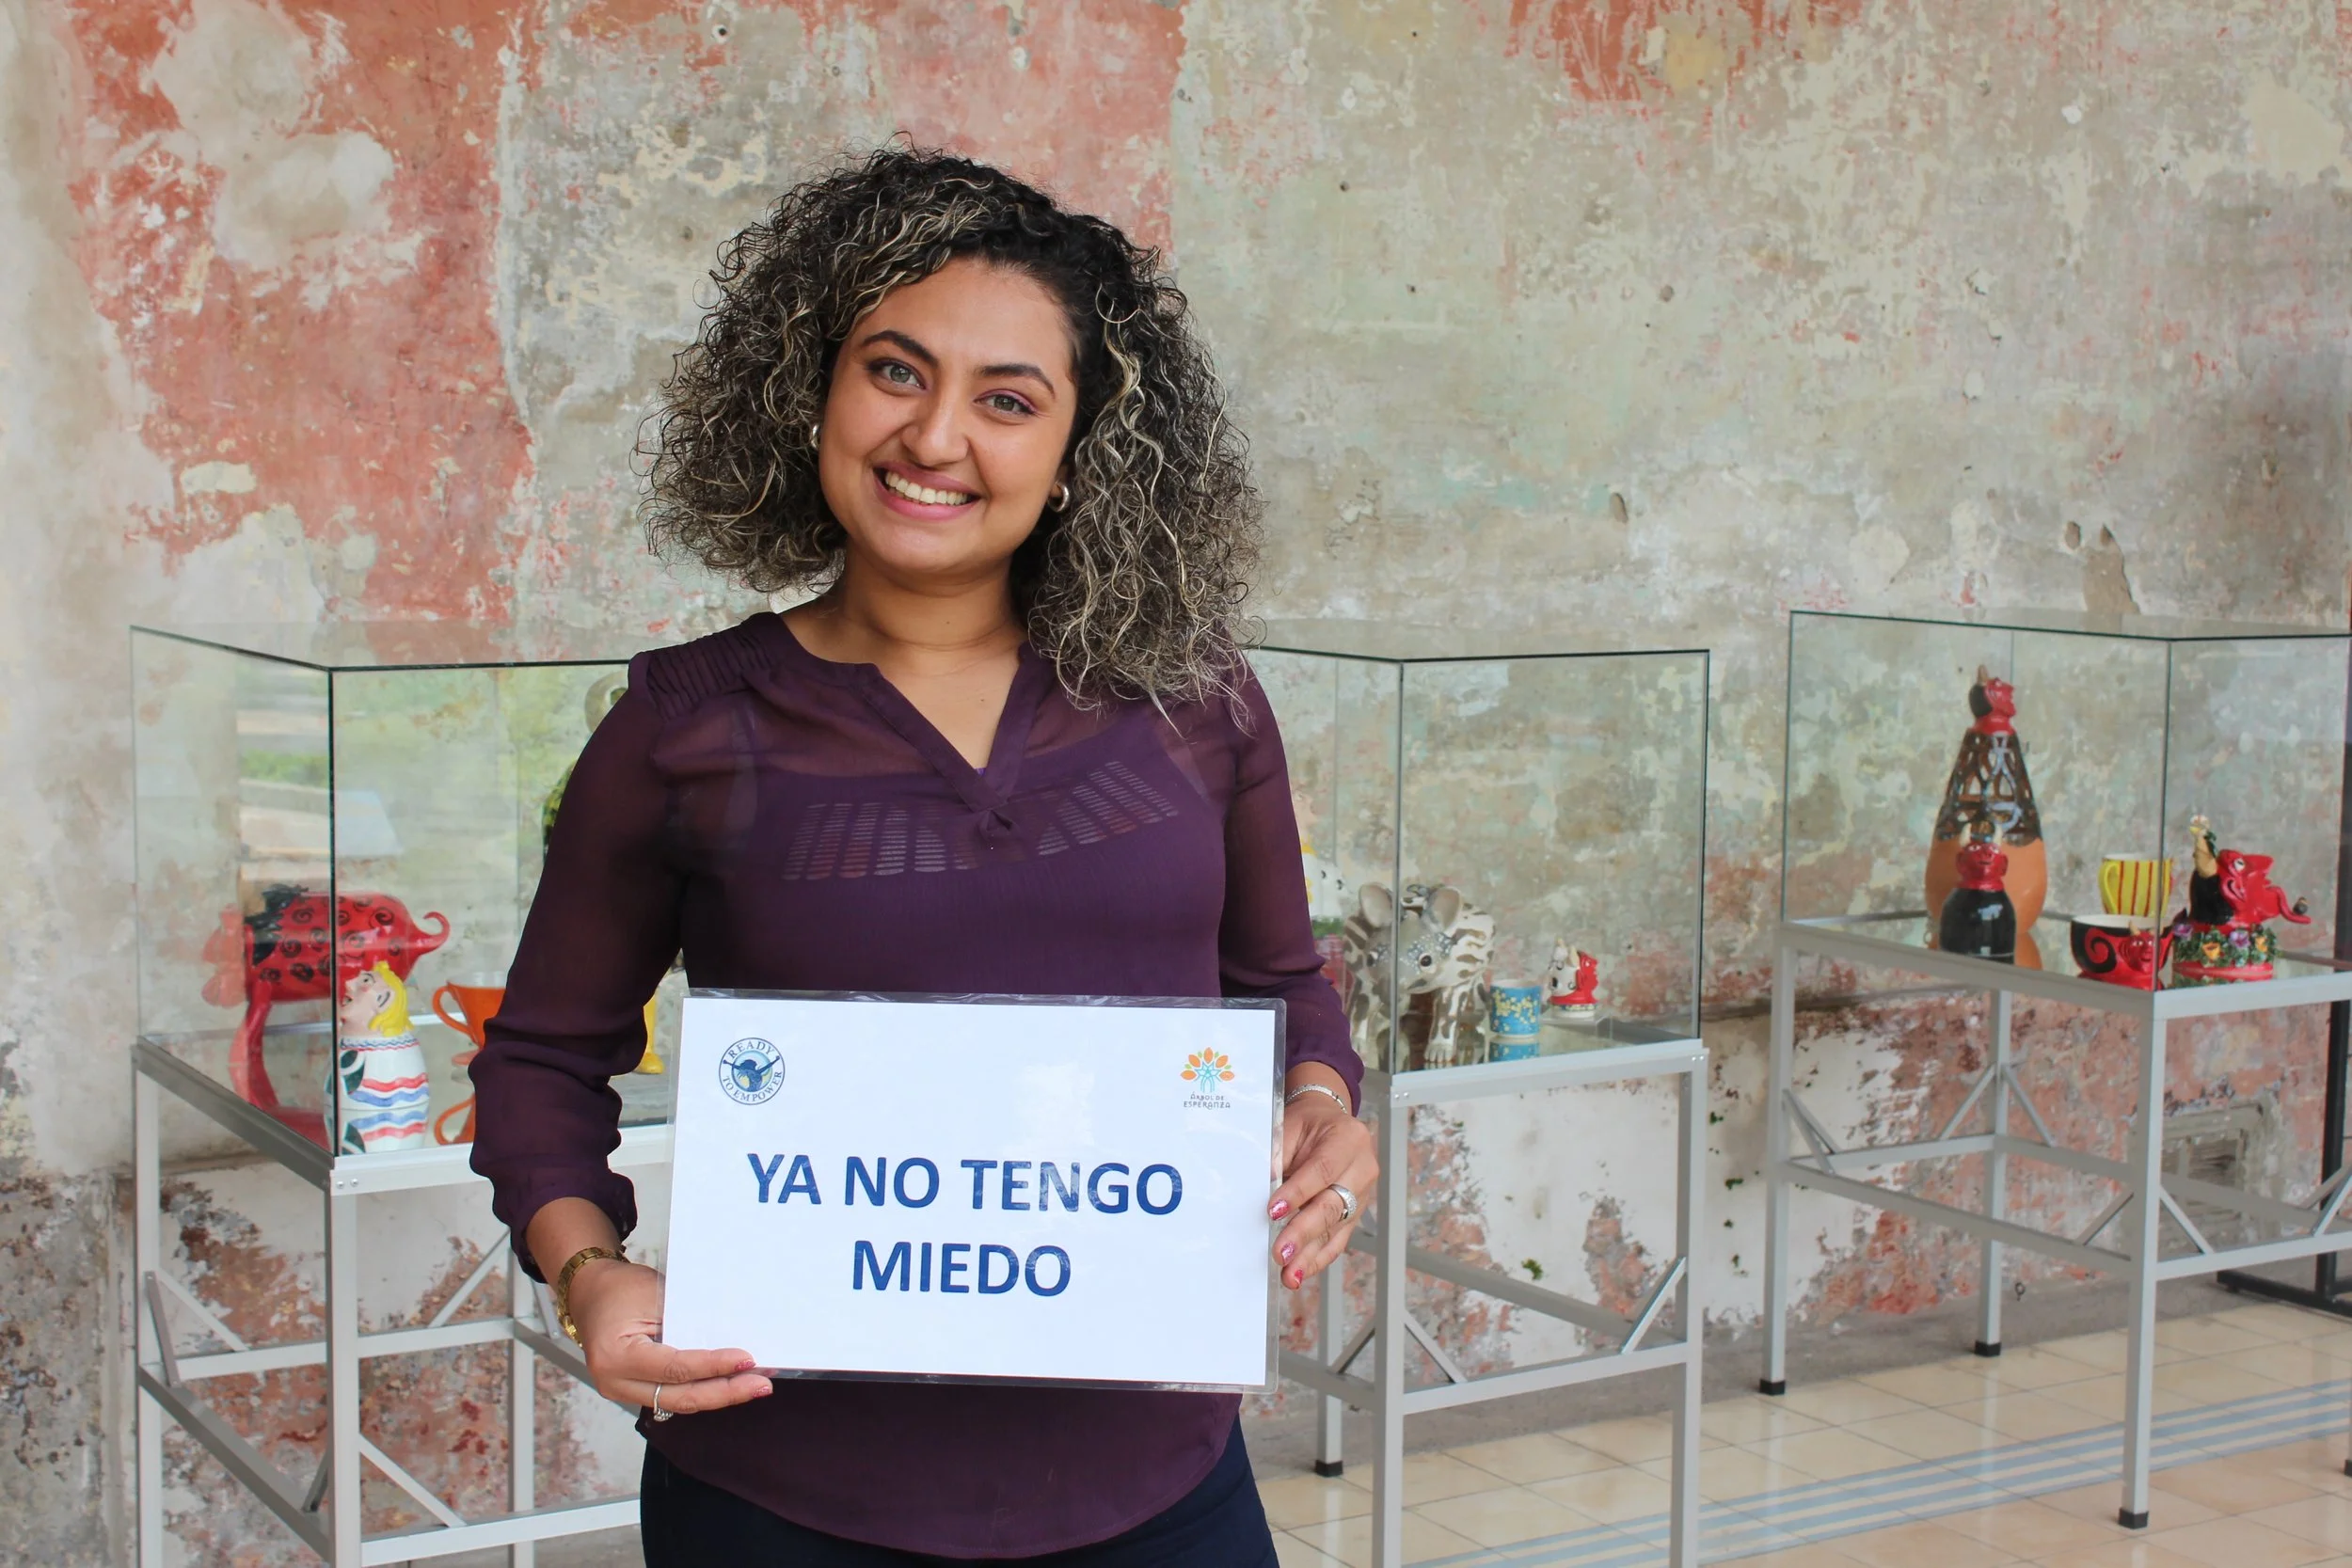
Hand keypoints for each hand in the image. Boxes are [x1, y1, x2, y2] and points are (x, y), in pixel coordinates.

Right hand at [565, 1258, 773, 1416]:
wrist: (590, 1293)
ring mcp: (622, 1392)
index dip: (713, 1366)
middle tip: (761, 1385)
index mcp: (616, 1356)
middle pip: (679, 1397)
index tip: (747, 1359)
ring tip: (753, 1386)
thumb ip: (688, 1322)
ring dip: (717, 1395)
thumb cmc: (620, 1289)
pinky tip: (728, 1385)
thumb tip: (731, 1340)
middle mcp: (615, 1382)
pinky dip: (701, 1391)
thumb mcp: (656, 1295)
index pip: (674, 1367)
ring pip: (678, 1403)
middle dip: (724, 1393)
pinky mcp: (633, 1392)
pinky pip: (671, 1397)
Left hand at [1267, 1086, 1376, 1290]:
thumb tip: (1261, 1192)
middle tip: (1281, 1252)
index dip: (1298, 1192)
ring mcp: (1362, 1194)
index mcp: (1348, 1138)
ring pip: (1335, 1228)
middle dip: (1303, 1232)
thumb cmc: (1307, 1125)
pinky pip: (1338, 1239)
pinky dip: (1318, 1258)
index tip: (1273, 1211)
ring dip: (1310, 1254)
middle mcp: (1362, 1168)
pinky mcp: (1355, 1214)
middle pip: (1333, 1204)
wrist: (1328, 1123)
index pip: (1322, 1169)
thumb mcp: (1290, 1128)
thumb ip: (1278, 1157)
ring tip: (1289, 1274)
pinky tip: (1300, 1272)